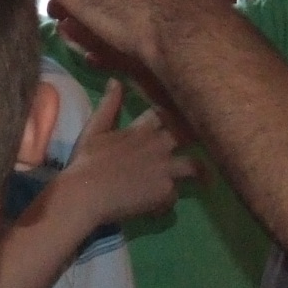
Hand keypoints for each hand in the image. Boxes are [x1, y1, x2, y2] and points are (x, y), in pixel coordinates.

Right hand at [58, 82, 197, 225]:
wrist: (85, 192)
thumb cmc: (86, 161)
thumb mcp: (94, 129)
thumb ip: (108, 106)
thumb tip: (116, 81)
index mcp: (142, 129)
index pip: (166, 115)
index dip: (171, 119)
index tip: (175, 124)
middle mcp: (158, 144)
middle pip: (187, 137)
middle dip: (191, 142)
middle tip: (200, 149)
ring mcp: (165, 167)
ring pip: (194, 166)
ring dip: (197, 172)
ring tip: (203, 181)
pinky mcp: (166, 190)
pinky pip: (175, 194)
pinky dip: (168, 200)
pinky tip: (158, 207)